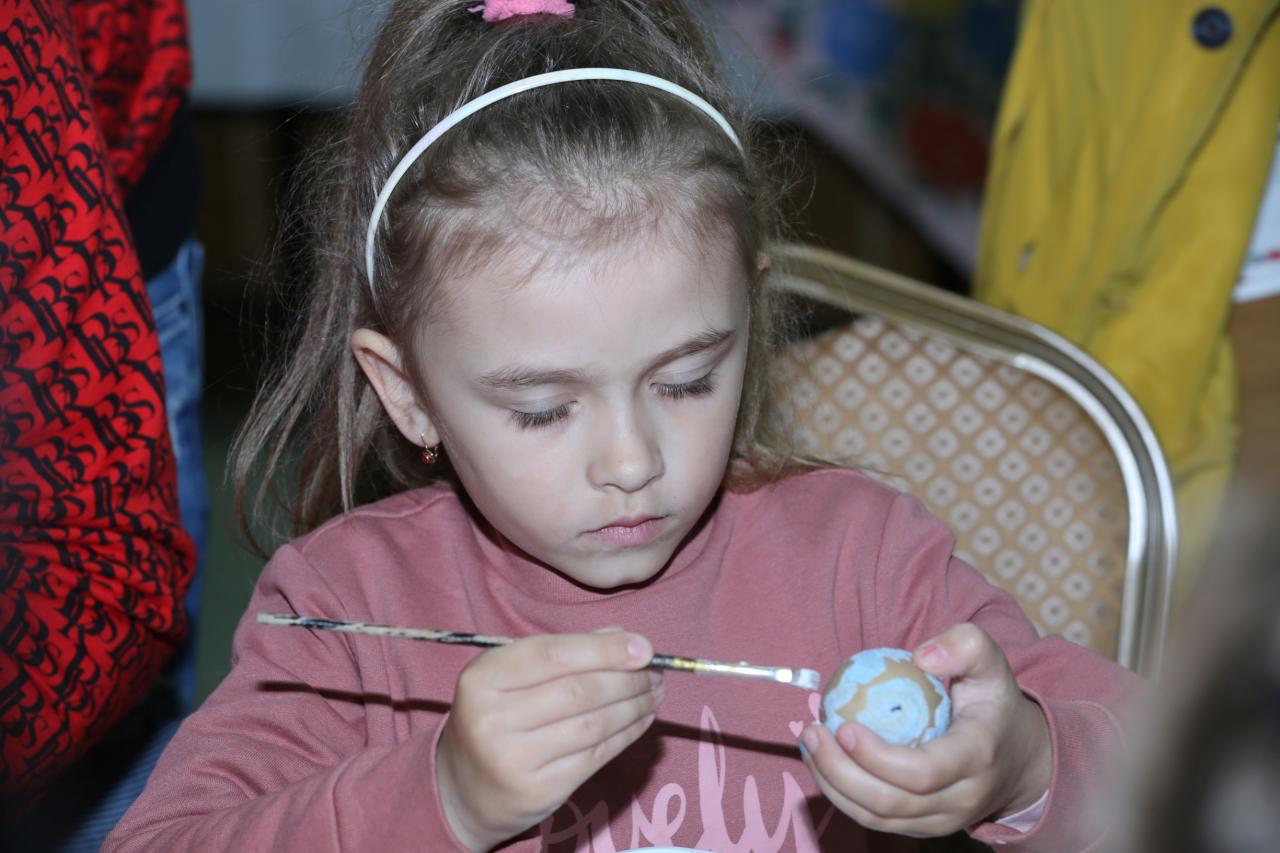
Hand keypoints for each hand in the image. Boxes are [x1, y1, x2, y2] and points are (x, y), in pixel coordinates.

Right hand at [436, 629, 663, 850]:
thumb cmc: (496, 718)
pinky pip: (596, 756)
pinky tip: (641, 719)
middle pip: (578, 691)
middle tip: (655, 672)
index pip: (553, 655)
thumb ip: (564, 652)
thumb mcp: (511, 676)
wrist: (463, 789)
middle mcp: (493, 719)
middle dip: (627, 679)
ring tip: (653, 693)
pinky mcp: (540, 790)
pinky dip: (626, 734)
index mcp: (483, 678)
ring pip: (593, 724)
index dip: (604, 649)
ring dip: (633, 706)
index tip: (645, 647)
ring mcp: (514, 760)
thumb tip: (624, 638)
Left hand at [800, 623, 1050, 837]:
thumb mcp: (990, 663)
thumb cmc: (993, 703)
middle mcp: (962, 799)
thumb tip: (921, 656)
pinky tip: (821, 762)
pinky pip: (876, 820)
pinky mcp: (924, 828)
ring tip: (808, 745)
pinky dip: (842, 796)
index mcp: (977, 757)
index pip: (922, 773)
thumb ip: (964, 645)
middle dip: (840, 773)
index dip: (877, 758)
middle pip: (891, 802)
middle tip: (811, 733)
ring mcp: (943, 820)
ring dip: (833, 785)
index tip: (844, 726)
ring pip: (878, 818)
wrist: (1020, 759)